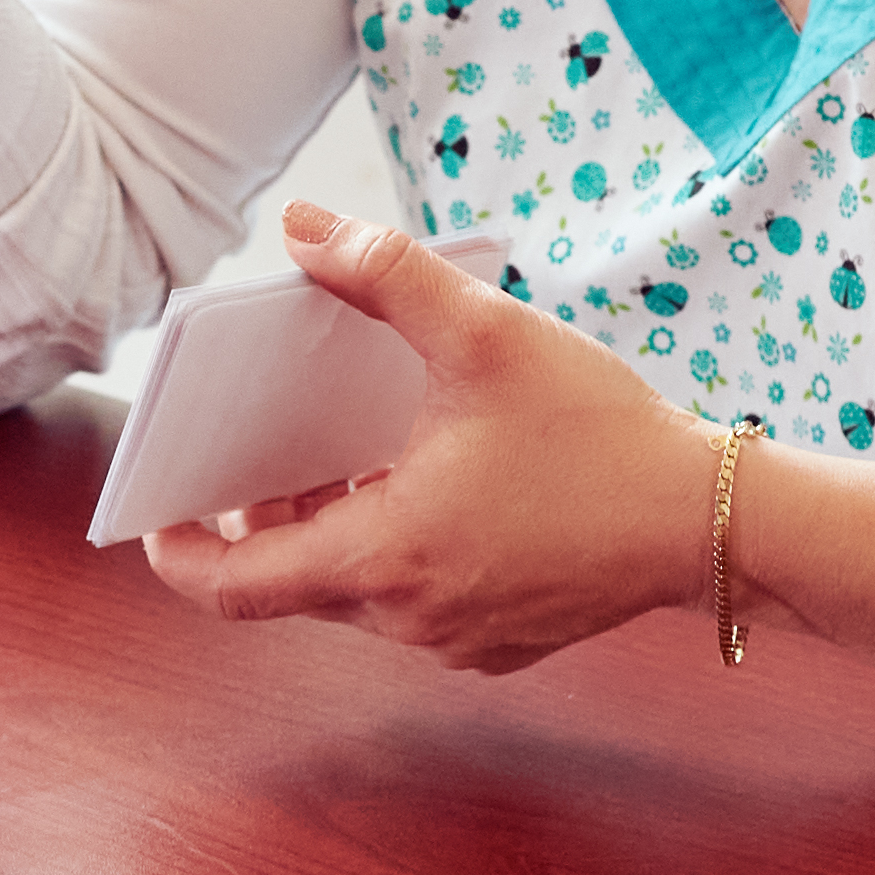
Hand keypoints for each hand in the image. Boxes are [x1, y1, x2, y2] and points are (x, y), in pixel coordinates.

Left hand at [156, 207, 736, 678]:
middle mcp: (411, 617)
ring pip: (358, 594)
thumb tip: (300, 229)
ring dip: (338, 533)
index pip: (236, 589)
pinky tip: (432, 489)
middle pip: (293, 584)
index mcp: (386, 555)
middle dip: (266, 521)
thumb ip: (384, 274)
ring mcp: (457, 641)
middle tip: (261, 456)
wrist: (718, 523)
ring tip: (352, 459)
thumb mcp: (486, 336)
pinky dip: (400, 552)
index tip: (156, 518)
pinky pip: (418, 603)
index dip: (180, 555)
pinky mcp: (500, 645)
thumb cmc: (604, 435)